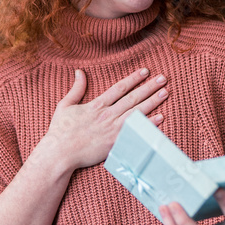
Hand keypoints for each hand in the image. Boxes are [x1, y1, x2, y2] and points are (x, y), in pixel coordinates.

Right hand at [38, 68, 168, 171]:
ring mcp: (112, 129)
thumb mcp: (64, 105)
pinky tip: (160, 118)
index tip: (145, 71)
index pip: (119, 88)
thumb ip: (76, 89)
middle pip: (133, 98)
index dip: (133, 79)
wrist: (60, 153)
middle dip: (149, 87)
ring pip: (137, 112)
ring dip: (153, 101)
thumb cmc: (60, 131)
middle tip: (163, 78)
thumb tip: (79, 72)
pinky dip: (148, 125)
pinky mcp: (115, 144)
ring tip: (165, 92)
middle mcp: (107, 115)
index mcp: (96, 105)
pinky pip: (135, 132)